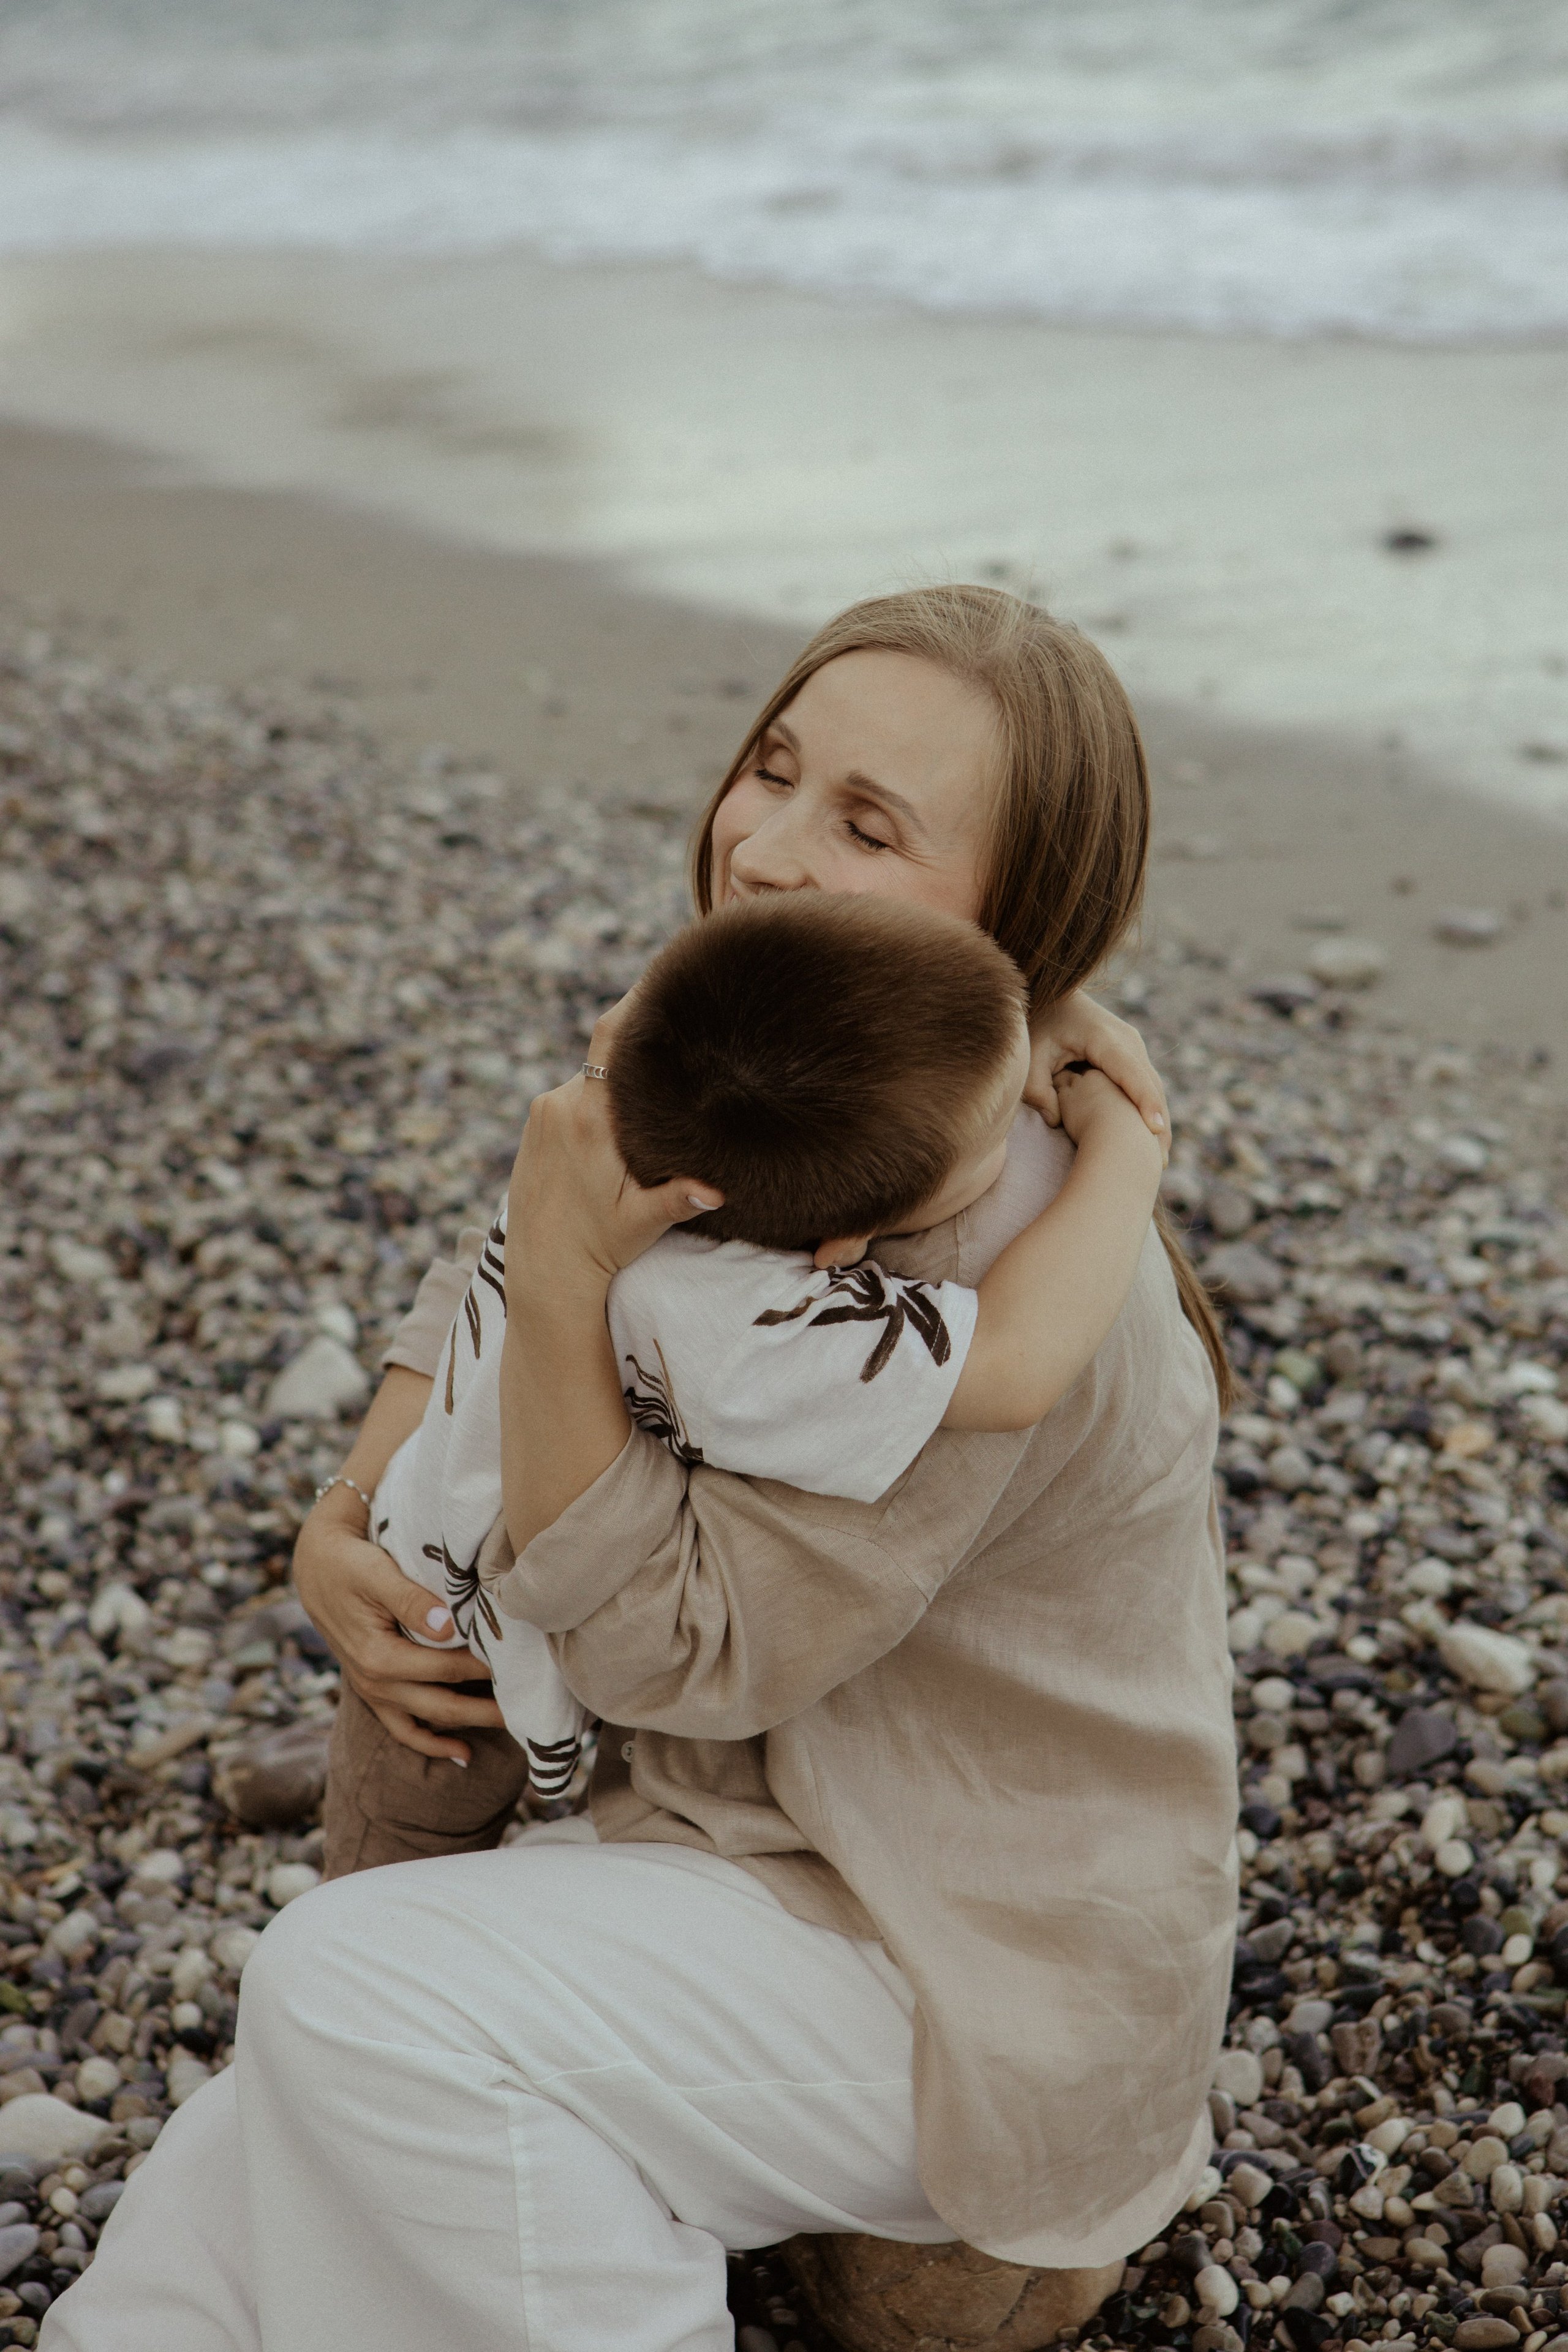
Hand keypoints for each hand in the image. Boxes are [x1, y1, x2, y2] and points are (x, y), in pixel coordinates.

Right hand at [294, 1495, 504, 1764]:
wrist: (317, 1568)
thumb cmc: (350, 1564)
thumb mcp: (377, 1574)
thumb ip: (411, 1601)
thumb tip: (447, 1626)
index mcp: (378, 1656)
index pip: (447, 1667)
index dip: (485, 1667)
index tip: (521, 1664)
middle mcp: (375, 1682)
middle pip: (443, 1705)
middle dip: (488, 1709)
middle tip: (530, 1707)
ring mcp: (374, 1692)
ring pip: (429, 1720)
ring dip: (469, 1726)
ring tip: (512, 1726)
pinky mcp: (375, 1691)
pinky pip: (404, 1729)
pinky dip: (432, 1744)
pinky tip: (463, 1753)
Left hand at [505, 995, 720, 1296]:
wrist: (544, 1273)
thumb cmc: (599, 1248)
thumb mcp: (644, 1223)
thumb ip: (679, 1198)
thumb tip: (718, 1190)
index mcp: (592, 1119)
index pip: (615, 1039)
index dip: (639, 1001)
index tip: (667, 976)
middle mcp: (562, 1104)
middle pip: (609, 1054)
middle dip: (643, 1047)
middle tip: (684, 1028)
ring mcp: (543, 1112)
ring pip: (592, 1076)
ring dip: (620, 1081)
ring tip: (660, 1083)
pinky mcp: (534, 1124)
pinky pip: (574, 1094)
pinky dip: (599, 1098)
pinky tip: (624, 1116)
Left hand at [1024, 989, 1168, 1161]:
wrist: (1052, 999)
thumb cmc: (1038, 1025)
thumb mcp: (1030, 1056)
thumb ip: (1038, 1089)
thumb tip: (1054, 1121)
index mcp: (1104, 1038)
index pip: (1130, 1073)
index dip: (1144, 1102)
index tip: (1155, 1129)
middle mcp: (1128, 1041)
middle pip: (1150, 1086)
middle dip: (1158, 1123)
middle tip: (1159, 1164)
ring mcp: (1134, 1048)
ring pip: (1153, 1089)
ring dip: (1159, 1122)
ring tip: (1159, 1162)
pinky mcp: (1132, 1058)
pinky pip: (1145, 1087)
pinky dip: (1150, 1113)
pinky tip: (1151, 1145)